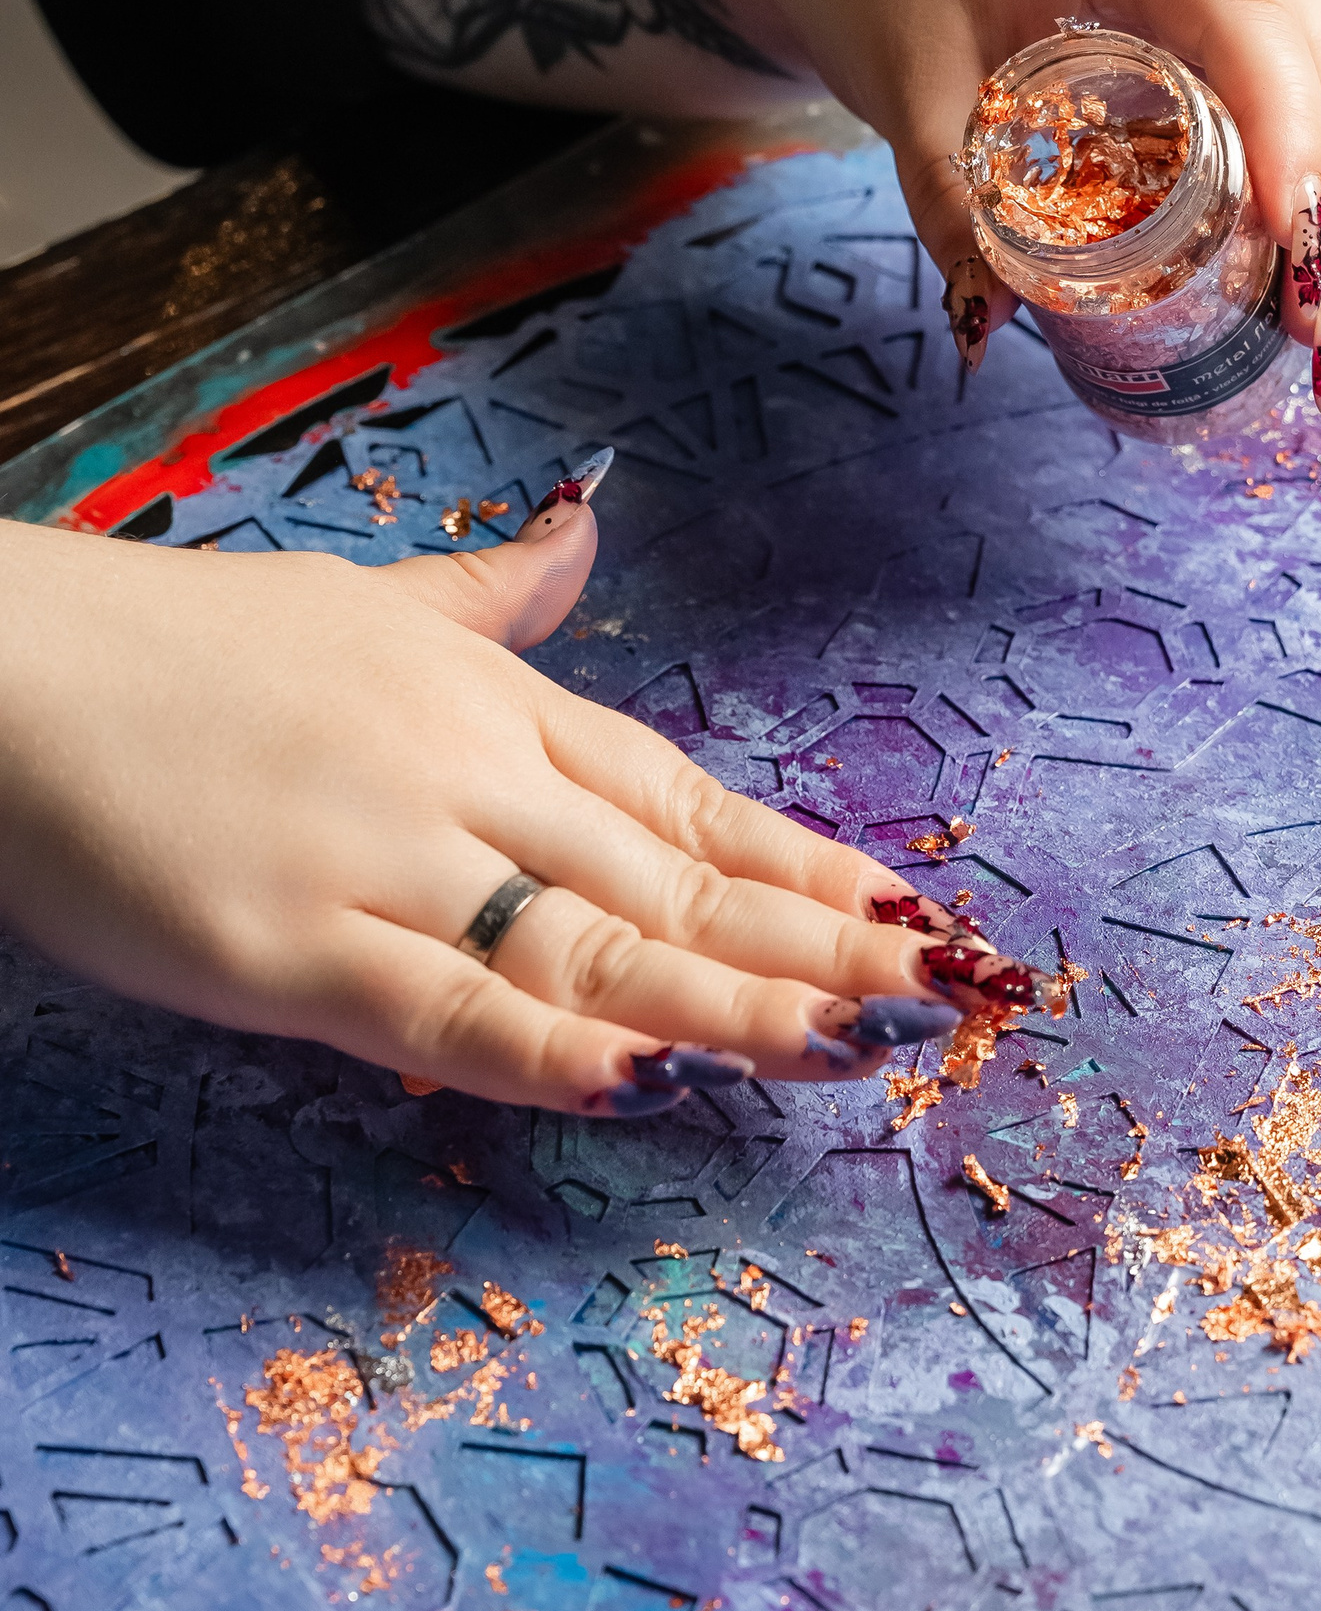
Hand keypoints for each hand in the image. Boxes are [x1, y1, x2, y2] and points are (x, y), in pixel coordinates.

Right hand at [0, 488, 1051, 1114]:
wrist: (4, 663)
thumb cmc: (176, 644)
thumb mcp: (356, 604)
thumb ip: (486, 597)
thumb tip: (581, 531)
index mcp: (490, 700)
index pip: (682, 794)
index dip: (798, 863)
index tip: (904, 909)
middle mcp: (467, 775)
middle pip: (669, 879)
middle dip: (809, 946)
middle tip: (937, 998)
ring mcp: (385, 861)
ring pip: (595, 945)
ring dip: (735, 1003)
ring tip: (854, 1047)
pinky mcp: (290, 950)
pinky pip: (448, 1011)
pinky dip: (555, 1047)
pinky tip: (654, 1079)